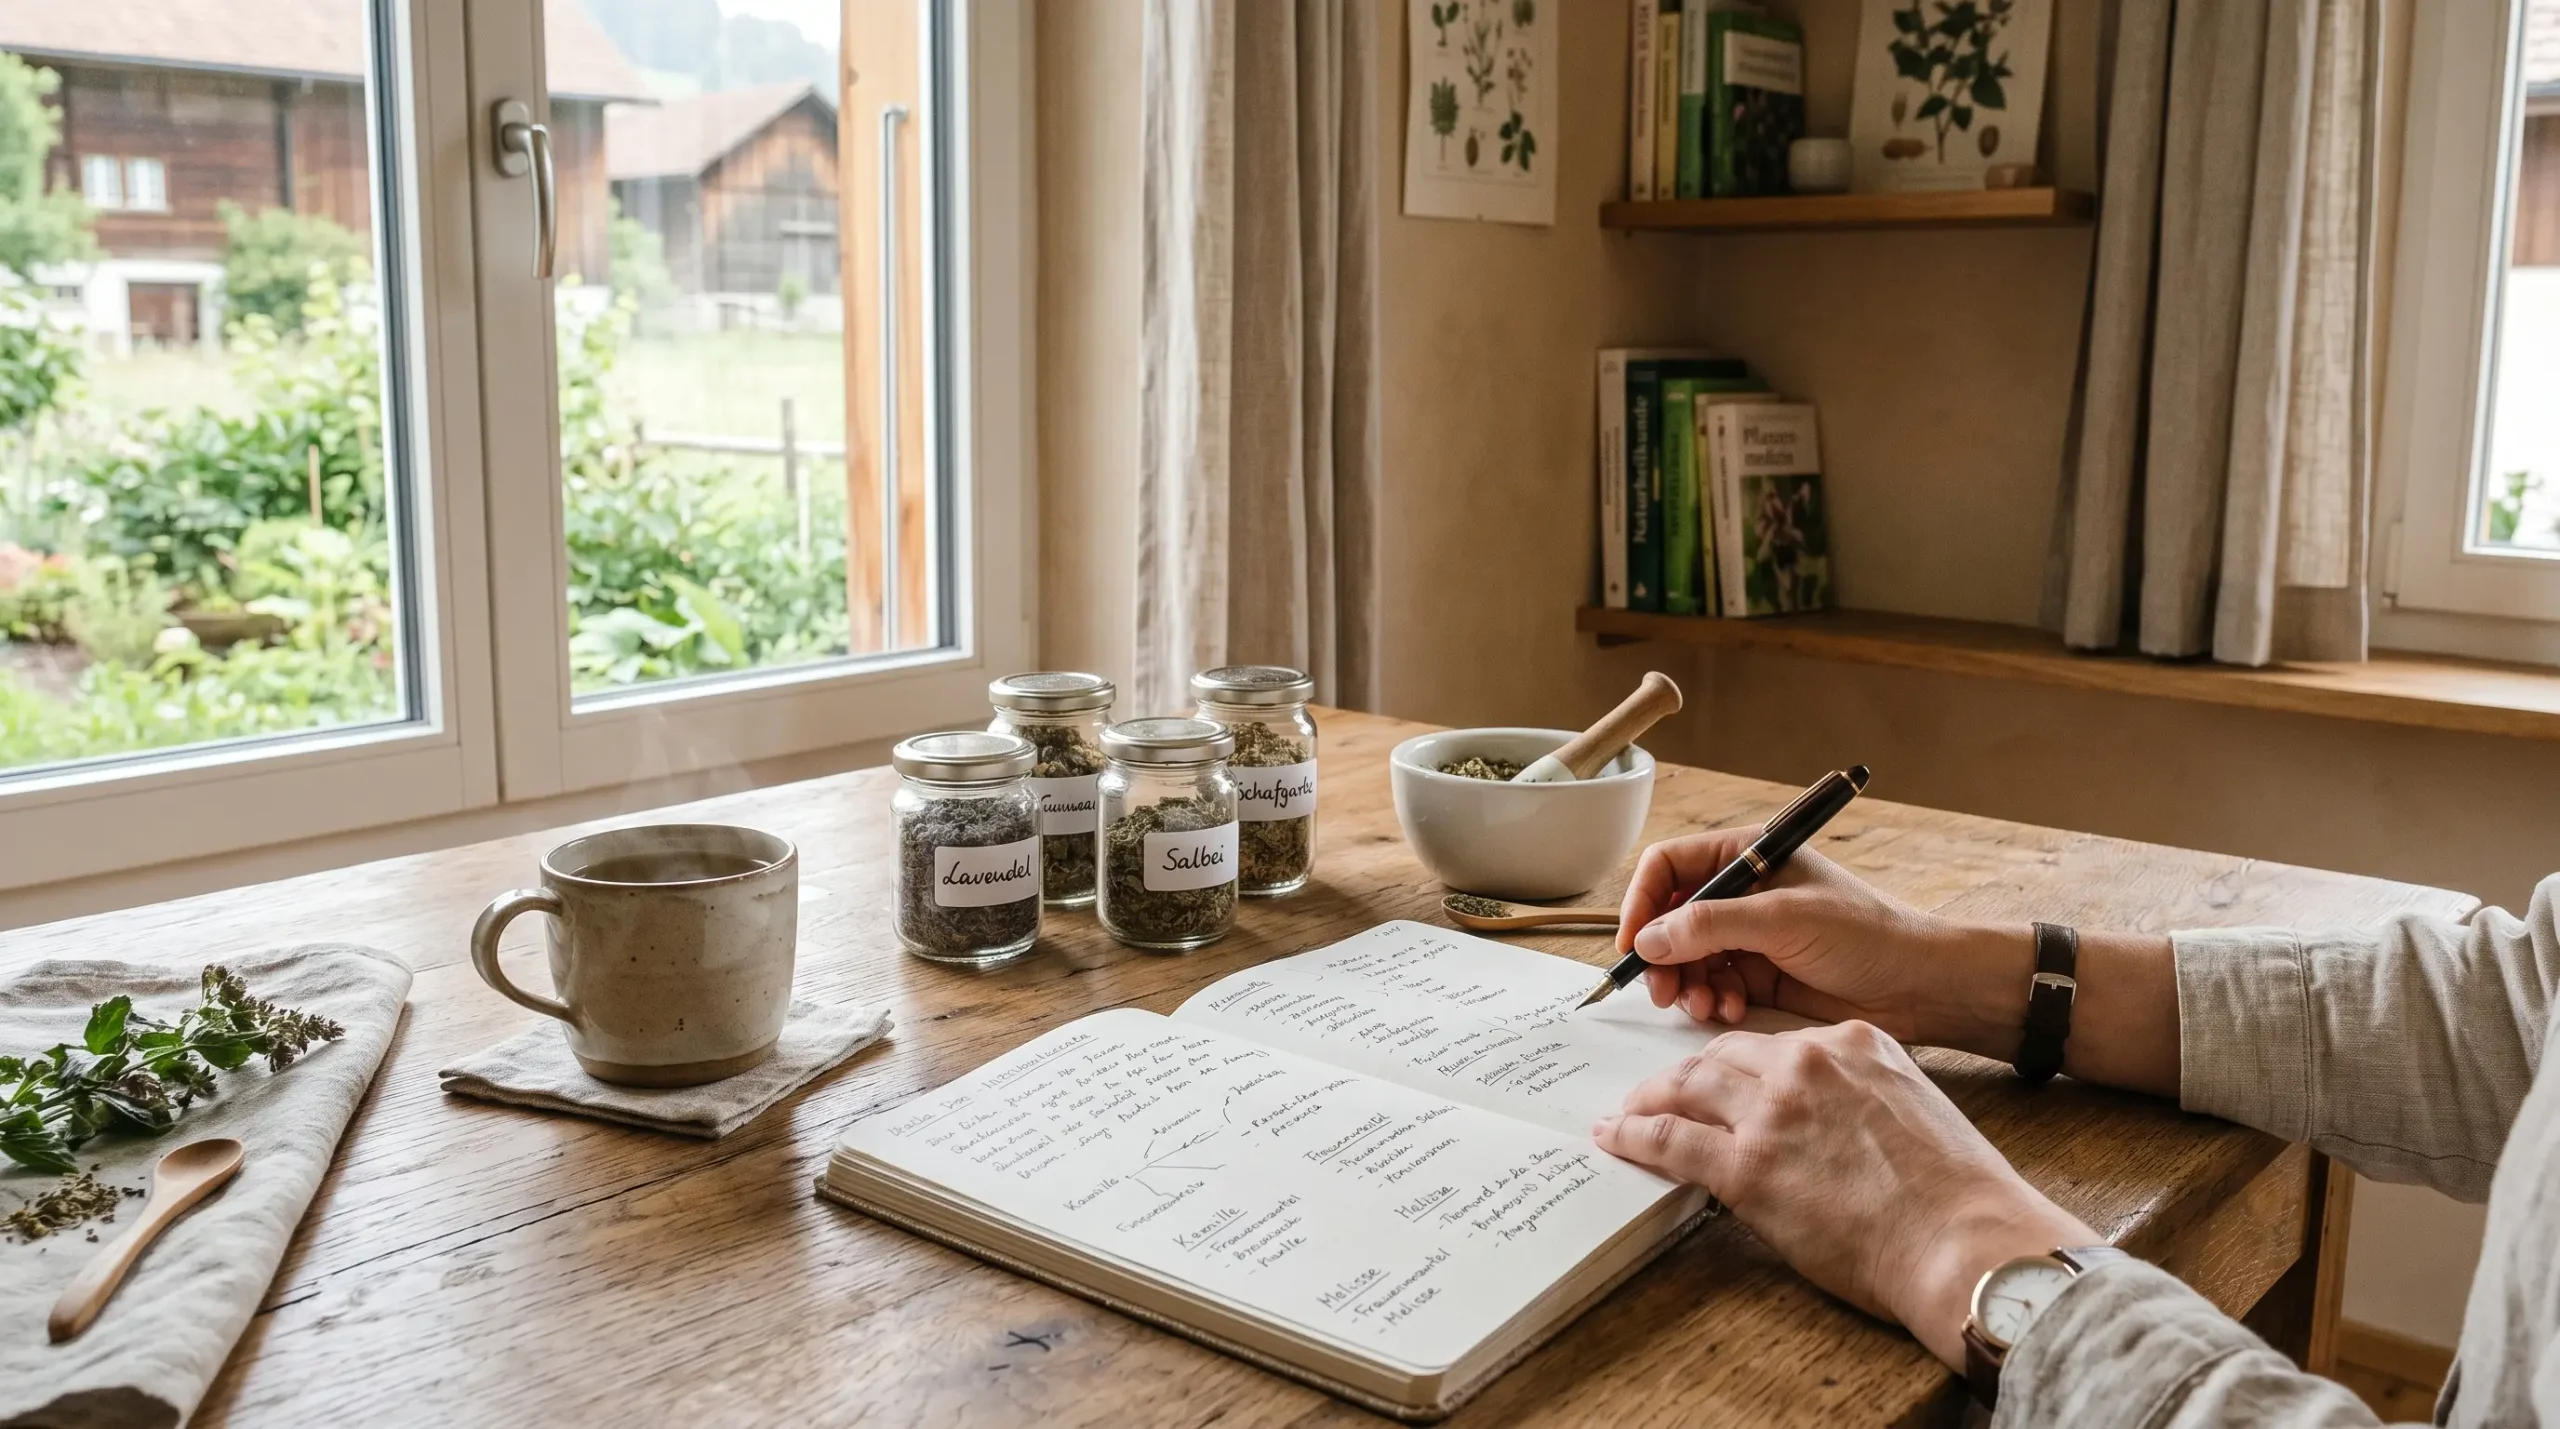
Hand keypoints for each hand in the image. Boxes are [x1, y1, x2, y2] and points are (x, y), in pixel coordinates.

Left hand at [1592, 1021, 2096, 1367]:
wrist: (1965, 1238)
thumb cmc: (1957, 1193)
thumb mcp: (1914, 1107)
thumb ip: (1863, 1097)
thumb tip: (1830, 1121)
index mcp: (1854, 1043)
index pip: (1776, 1041)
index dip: (1741, 1062)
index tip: (1723, 1075)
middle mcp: (1807, 1063)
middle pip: (1724, 1055)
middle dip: (1688, 1073)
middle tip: (1662, 1090)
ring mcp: (1773, 1111)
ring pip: (1689, 1086)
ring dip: (1651, 1097)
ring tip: (1630, 1110)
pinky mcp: (1747, 1165)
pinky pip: (1672, 1140)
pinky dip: (1636, 1135)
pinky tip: (1617, 1136)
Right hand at [1616, 827, 2028, 1059]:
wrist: (1916, 985)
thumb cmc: (1865, 934)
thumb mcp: (1783, 919)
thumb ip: (1711, 924)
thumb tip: (1648, 940)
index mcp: (1747, 855)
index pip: (1668, 868)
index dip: (1642, 903)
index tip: (1633, 944)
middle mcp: (1741, 892)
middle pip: (1668, 917)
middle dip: (1662, 955)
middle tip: (1663, 990)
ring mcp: (1748, 935)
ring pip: (1685, 957)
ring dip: (1687, 984)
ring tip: (1706, 1007)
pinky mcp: (1757, 975)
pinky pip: (1711, 986)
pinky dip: (1711, 1001)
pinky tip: (1731, 1011)